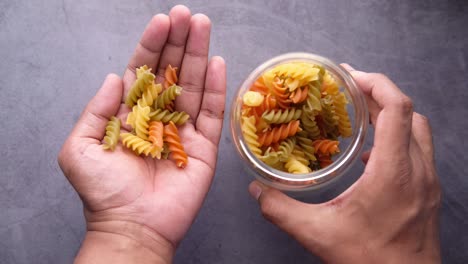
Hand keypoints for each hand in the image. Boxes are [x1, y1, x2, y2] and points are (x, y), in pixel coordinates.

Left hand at [58, 6, 225, 263]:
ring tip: (203, 27)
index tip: (162, 21)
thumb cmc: (103, 192)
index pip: (143, 71)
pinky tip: (218, 62)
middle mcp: (158, 116)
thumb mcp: (80, 148)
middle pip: (171, 72)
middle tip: (188, 15)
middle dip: (179, 42)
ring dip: (199, 55)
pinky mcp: (204, 147)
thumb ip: (96, 110)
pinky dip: (216, 88)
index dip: (152, 45)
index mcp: (130, 114)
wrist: (132, 226)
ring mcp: (183, 130)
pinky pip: (212, 113)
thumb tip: (113, 77)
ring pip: (194, 85)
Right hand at [248, 65, 440, 262]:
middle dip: (379, 94)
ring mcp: (428, 181)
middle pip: (409, 112)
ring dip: (392, 115)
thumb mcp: (318, 234)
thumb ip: (281, 210)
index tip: (350, 77)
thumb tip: (257, 191)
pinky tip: (372, 155)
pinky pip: (418, 150)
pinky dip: (397, 139)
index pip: (397, 108)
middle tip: (350, 91)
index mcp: (393, 172)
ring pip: (417, 129)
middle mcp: (418, 170)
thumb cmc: (371, 260)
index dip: (375, 83)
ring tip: (361, 116)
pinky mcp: (429, 192)